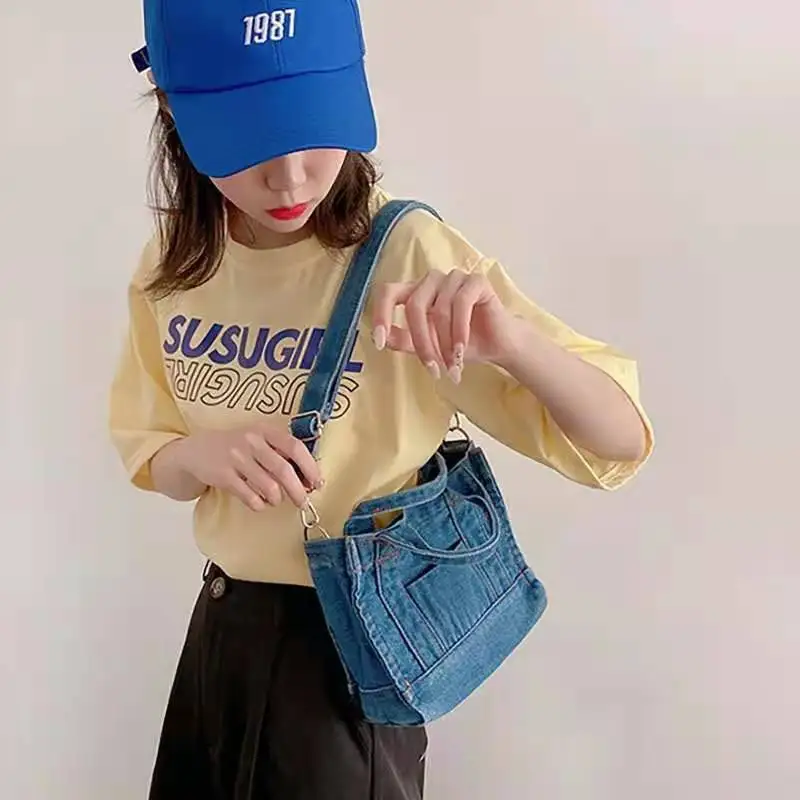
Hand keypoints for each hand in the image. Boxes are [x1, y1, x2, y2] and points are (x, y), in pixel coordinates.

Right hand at [177, 424, 323, 511]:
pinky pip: (250, 497)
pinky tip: (258, 502)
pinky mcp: (223, 476)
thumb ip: (282, 455)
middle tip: (303, 502)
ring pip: (269, 487)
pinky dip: (259, 504)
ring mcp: (236, 458)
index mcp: (265, 431)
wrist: (197, 450)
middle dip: (298, 491)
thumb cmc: (238, 448)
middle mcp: (252, 441)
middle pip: (284, 470)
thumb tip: (309, 481)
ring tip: (275, 499)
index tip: (317, 482)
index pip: (295, 447)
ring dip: (277, 498)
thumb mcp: (259, 441)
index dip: (310, 467)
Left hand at [371, 268, 513, 381]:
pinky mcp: (476, 281)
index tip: (379, 343)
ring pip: (439, 309)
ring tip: (452, 366)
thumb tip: (380, 339)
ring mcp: (454, 278)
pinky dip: (459, 331)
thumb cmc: (461, 344)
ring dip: (445, 343)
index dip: (381, 314)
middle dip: (423, 343)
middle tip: (433, 370)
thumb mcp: (428, 346)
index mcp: (415, 292)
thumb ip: (404, 340)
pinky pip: (461, 303)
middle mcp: (432, 281)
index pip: (388, 292)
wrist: (497, 345)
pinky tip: (461, 350)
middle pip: (415, 306)